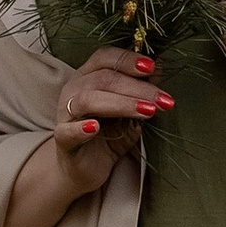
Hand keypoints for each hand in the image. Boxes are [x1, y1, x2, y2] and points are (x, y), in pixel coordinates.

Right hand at [50, 44, 171, 196]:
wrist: (85, 169)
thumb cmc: (107, 135)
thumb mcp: (129, 110)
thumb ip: (141, 89)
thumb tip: (160, 67)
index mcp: (87, 77)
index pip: (104, 57)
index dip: (128, 59)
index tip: (152, 67)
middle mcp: (73, 90)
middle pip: (103, 78)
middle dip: (137, 87)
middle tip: (163, 100)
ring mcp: (65, 115)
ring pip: (88, 100)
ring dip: (121, 104)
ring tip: (147, 111)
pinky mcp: (62, 141)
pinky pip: (67, 131)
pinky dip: (81, 128)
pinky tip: (96, 127)